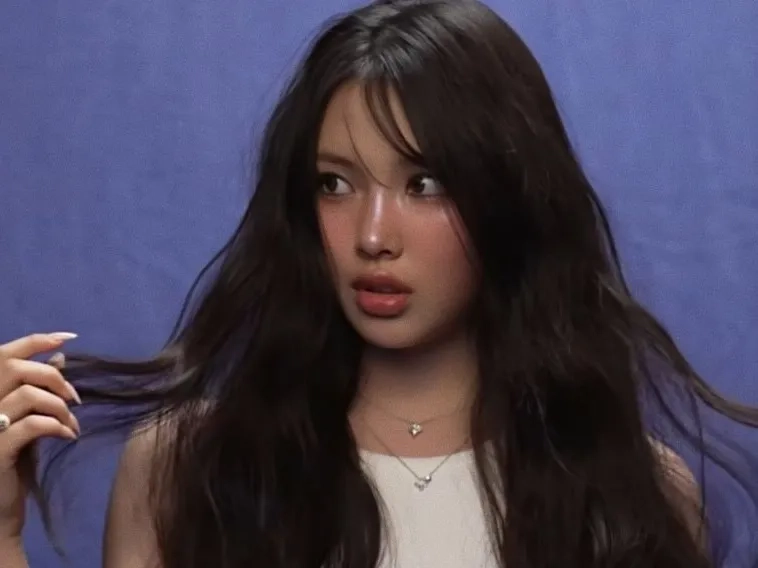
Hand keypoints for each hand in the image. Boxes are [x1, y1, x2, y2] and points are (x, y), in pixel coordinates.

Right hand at [0, 333, 80, 540]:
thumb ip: (38, 391)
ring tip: (72, 424)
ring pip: (26, 394)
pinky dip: (57, 426)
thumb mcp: (27, 422)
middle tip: (75, 398)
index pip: (3, 355)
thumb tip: (59, 358)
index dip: (35, 340)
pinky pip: (32, 424)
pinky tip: (68, 436)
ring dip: (59, 406)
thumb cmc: (12, 464)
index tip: (68, 338)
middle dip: (54, 377)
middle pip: (15, 369)